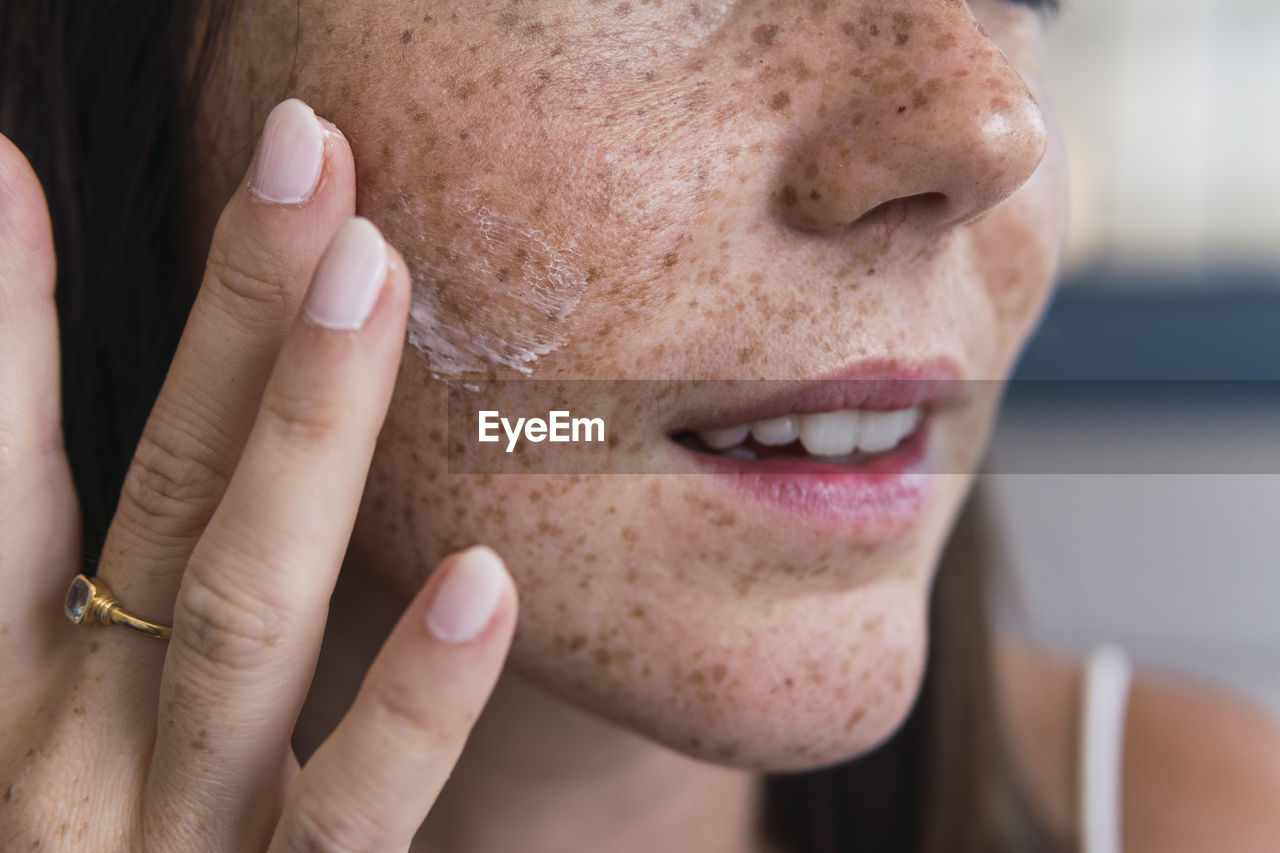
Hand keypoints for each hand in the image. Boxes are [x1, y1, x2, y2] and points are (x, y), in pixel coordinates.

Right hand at [0, 99, 517, 851]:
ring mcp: (164, 843)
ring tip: (369, 274)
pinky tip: (482, 580)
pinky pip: (347, 818)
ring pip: (244, 611)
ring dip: (306, 434)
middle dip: (229, 317)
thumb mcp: (48, 749)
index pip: (2, 478)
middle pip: (166, 495)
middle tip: (303, 154)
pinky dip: (410, 706)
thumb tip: (134, 499)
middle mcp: (68, 751)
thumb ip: (78, 608)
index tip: (3, 165)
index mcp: (15, 696)